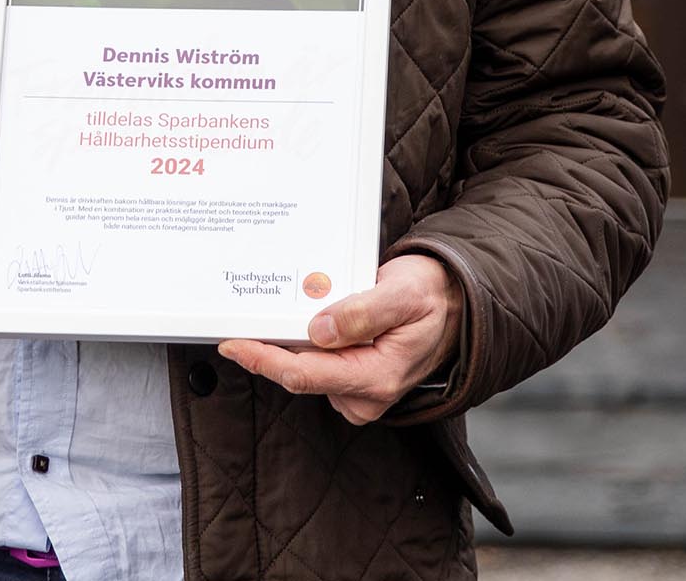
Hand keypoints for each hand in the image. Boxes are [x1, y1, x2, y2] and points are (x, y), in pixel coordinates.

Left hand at [217, 254, 461, 425]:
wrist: (452, 301)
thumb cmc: (429, 294)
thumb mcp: (402, 293)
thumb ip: (362, 313)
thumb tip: (318, 330)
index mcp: (378, 376)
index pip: (305, 375)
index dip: (264, 360)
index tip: (232, 344)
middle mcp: (366, 392)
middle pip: (298, 374)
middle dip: (265, 349)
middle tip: (234, 319)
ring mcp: (359, 388)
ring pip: (304, 369)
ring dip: (281, 344)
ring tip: (264, 313)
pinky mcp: (354, 378)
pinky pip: (315, 364)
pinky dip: (298, 343)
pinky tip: (291, 319)